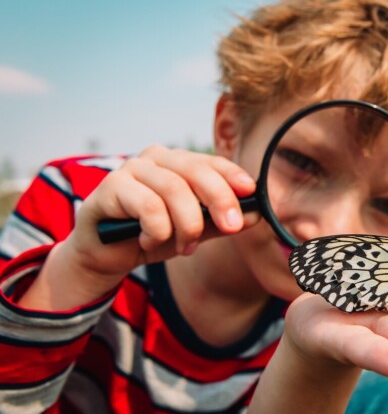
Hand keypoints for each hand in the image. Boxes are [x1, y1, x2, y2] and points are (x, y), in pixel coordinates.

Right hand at [24, 146, 259, 308]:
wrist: (106, 254)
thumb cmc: (151, 235)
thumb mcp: (193, 232)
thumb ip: (220, 222)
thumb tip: (255, 215)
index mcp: (178, 163)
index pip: (211, 162)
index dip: (232, 175)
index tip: (251, 191)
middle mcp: (156, 158)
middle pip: (196, 171)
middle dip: (219, 200)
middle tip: (231, 226)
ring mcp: (132, 168)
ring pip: (174, 190)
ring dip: (186, 224)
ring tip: (185, 247)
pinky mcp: (111, 186)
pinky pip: (148, 207)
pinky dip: (156, 231)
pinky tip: (148, 241)